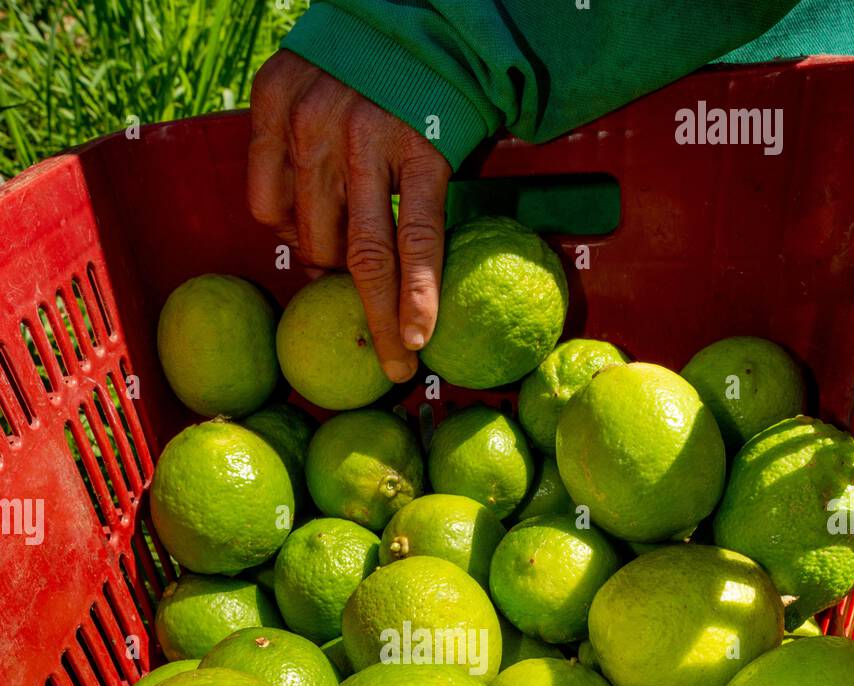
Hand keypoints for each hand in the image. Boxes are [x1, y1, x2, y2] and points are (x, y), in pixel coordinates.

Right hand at [249, 50, 451, 383]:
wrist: (396, 6)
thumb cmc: (433, 86)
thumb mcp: (455, 140)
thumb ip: (431, 204)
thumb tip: (411, 287)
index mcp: (422, 144)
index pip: (416, 244)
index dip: (412, 306)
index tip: (411, 351)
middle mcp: (363, 136)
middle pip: (360, 256)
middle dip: (374, 315)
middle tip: (384, 346)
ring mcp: (312, 121)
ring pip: (309, 235)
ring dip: (328, 264)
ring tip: (340, 262)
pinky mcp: (274, 103)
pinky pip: (265, 198)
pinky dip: (283, 222)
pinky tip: (304, 216)